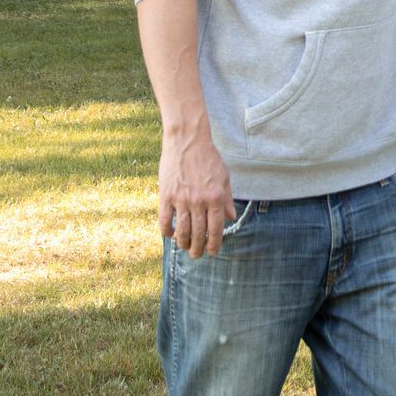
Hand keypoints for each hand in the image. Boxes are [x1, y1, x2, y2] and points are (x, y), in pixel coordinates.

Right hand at [158, 127, 234, 259]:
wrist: (187, 140)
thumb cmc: (208, 158)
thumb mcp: (224, 177)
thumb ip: (227, 199)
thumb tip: (231, 218)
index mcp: (216, 198)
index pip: (216, 229)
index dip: (214, 244)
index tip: (213, 252)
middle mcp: (199, 201)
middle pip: (198, 233)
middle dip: (198, 248)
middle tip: (197, 255)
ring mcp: (181, 199)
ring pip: (181, 230)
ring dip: (183, 243)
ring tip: (185, 248)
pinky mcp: (166, 195)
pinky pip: (165, 220)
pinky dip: (167, 231)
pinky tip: (170, 235)